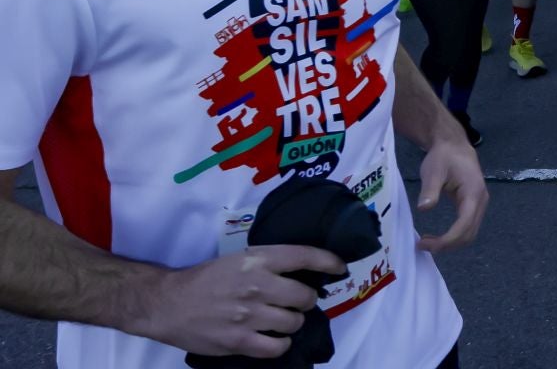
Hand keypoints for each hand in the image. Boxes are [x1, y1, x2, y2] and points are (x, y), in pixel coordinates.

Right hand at [124, 246, 342, 357]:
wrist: (168, 303)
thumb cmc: (206, 279)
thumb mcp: (239, 259)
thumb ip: (269, 264)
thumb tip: (302, 272)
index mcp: (258, 260)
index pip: (305, 256)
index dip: (329, 262)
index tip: (340, 268)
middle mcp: (258, 286)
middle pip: (305, 296)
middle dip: (305, 300)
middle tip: (296, 302)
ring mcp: (249, 316)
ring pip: (294, 322)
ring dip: (293, 322)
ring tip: (282, 320)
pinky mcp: (239, 342)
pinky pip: (277, 347)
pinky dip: (281, 344)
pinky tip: (275, 339)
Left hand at [415, 130, 488, 253]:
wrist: (454, 145)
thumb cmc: (444, 157)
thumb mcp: (433, 171)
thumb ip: (430, 190)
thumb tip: (424, 209)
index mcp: (473, 193)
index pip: (464, 224)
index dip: (447, 239)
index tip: (425, 244)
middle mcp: (481, 201)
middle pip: (469, 233)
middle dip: (447, 244)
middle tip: (423, 245)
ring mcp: (479, 204)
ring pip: (470, 233)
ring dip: (451, 243)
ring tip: (428, 242)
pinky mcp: (474, 205)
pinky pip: (468, 227)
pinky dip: (454, 237)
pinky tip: (438, 237)